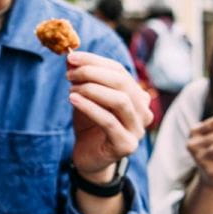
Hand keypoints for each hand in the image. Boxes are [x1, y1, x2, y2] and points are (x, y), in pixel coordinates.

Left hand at [67, 51, 153, 177]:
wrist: (89, 157)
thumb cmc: (89, 125)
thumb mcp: (84, 98)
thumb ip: (80, 79)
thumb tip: (70, 59)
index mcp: (136, 96)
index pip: (119, 71)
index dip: (95, 61)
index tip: (72, 57)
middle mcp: (143, 111)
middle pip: (121, 83)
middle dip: (93, 73)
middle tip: (69, 73)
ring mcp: (137, 129)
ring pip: (119, 100)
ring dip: (91, 89)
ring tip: (70, 88)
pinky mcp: (126, 145)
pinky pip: (109, 121)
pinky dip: (90, 107)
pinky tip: (73, 100)